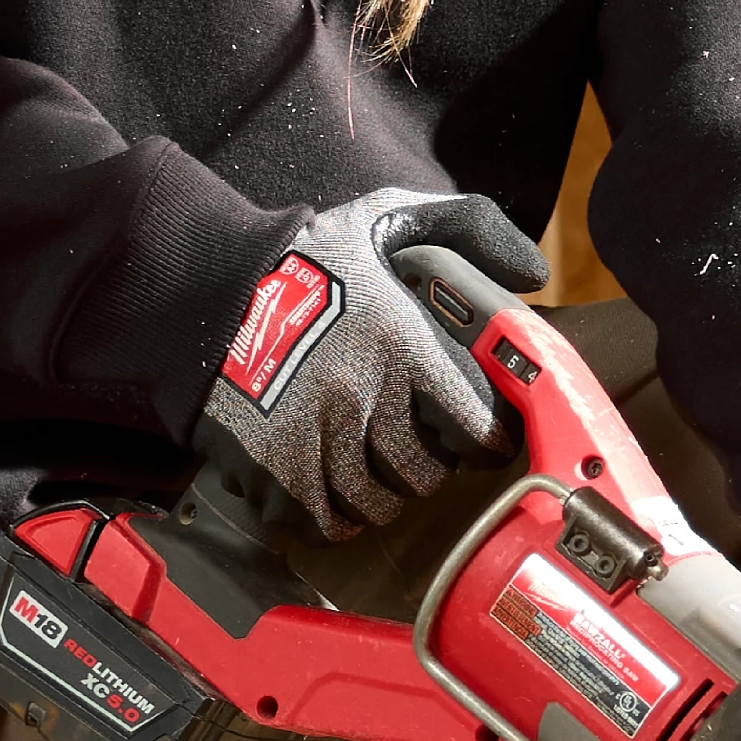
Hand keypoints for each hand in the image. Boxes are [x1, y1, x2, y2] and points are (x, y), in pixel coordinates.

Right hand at [196, 186, 547, 536]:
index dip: (484, 438)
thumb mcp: (388, 217)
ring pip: (376, 504)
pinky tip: (332, 489)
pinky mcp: (272, 470)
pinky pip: (325, 523)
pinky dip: (334, 516)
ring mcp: (314, 439)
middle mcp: (363, 396)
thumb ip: (469, 226)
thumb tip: (534, 272)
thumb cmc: (307, 258)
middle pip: (424, 473)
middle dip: (426, 465)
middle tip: (414, 448)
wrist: (205, 287)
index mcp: (402, 342)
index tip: (478, 438)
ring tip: (372, 468)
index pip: (476, 424)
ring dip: (381, 494)